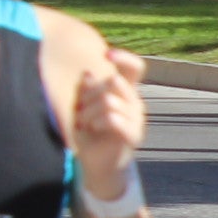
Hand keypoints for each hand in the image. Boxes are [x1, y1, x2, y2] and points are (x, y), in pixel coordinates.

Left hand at [72, 47, 150, 202]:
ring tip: (85, 123)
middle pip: (115, 82)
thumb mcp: (85, 107)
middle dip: (91, 94)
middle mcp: (135, 103)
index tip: (106, 54)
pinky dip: (98, 122)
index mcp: (126, 93)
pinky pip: (113, 118)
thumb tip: (88, 73)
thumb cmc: (91, 133)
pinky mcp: (132, 135)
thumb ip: (88, 90)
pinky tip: (93, 128)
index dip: (124, 58)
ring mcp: (136, 119)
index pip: (135, 68)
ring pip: (109, 101)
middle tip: (81, 109)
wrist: (98, 163)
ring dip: (90, 111)